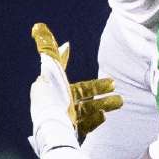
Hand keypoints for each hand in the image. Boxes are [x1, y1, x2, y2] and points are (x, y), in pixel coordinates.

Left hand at [28, 23, 122, 157]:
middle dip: (99, 87)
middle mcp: (59, 101)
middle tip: (114, 84)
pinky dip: (94, 120)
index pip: (61, 70)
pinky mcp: (70, 131)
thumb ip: (47, 50)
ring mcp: (65, 116)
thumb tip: (37, 26)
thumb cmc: (53, 100)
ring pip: (88, 108)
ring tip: (120, 101)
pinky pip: (85, 125)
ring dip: (104, 104)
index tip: (69, 48)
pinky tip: (104, 117)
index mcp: (54, 87)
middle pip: (83, 92)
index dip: (65, 58)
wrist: (54, 132)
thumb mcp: (51, 72)